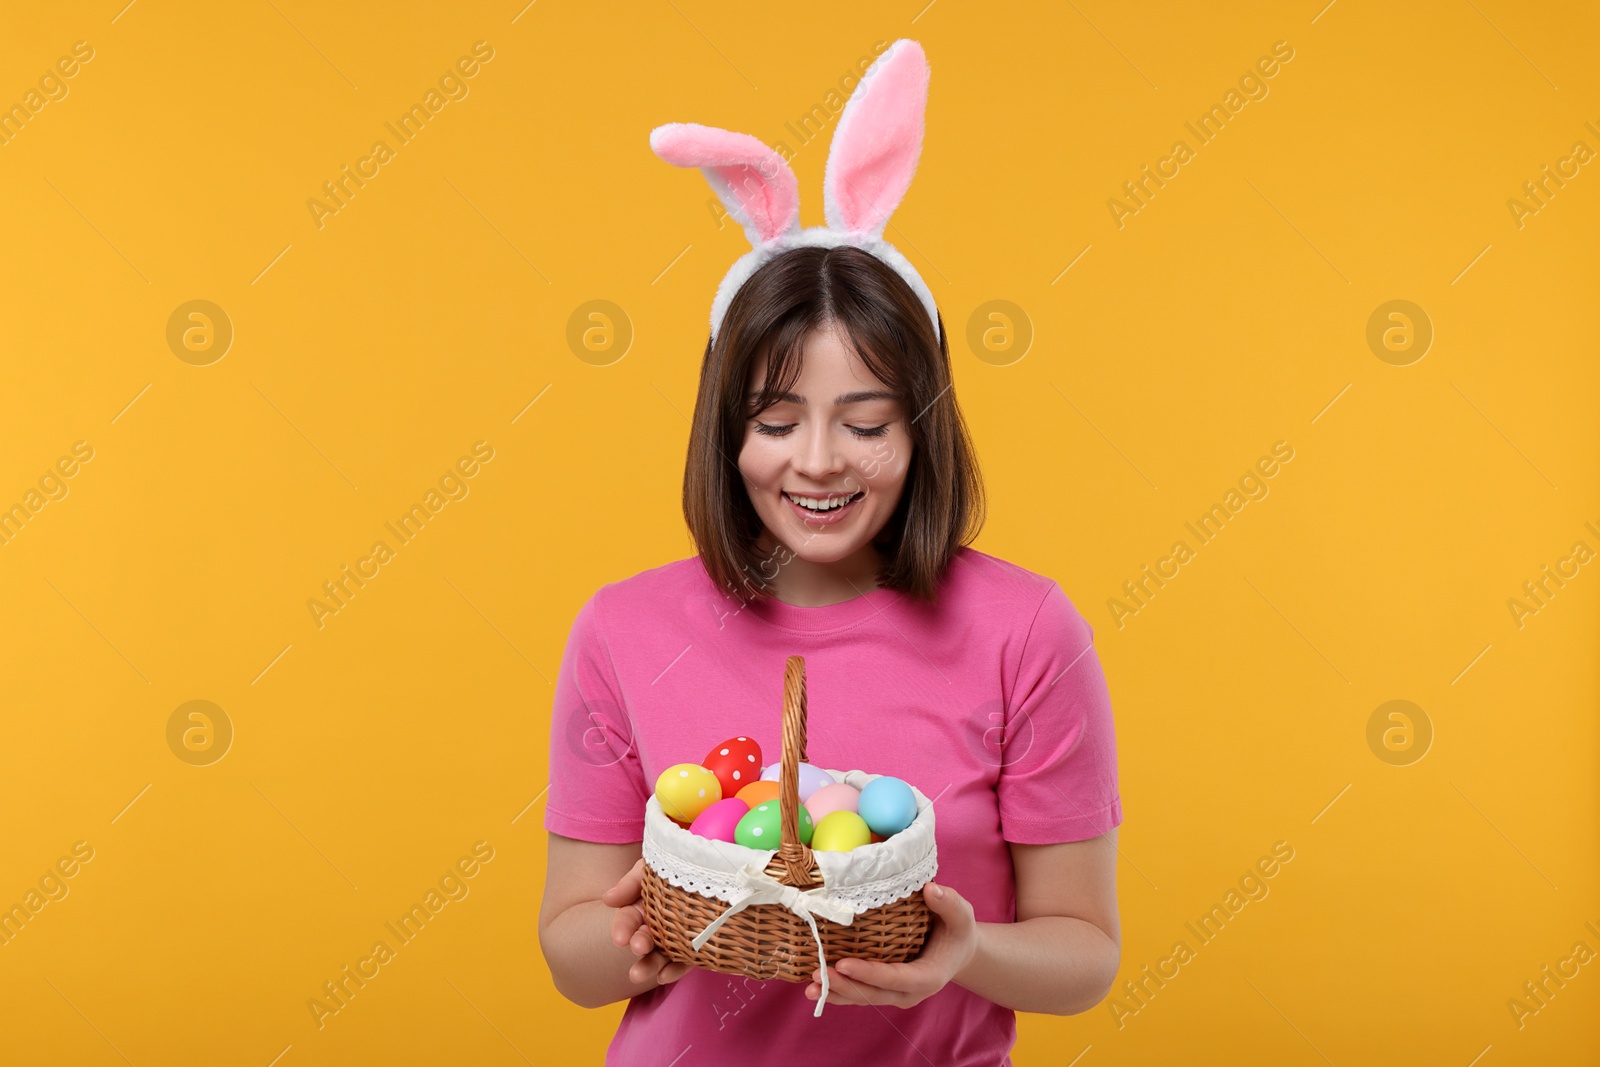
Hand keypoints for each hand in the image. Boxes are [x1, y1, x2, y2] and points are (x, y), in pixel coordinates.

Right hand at [602, 858, 692, 987]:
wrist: (719, 871)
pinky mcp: (698, 948)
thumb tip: (608, 899)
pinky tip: (665, 976)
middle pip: (644, 939)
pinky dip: (675, 970)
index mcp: (644, 906)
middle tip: (639, 947)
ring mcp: (677, 938)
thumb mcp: (653, 867)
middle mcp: (659, 925)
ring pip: (661, 955)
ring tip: (638, 975)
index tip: (620, 939)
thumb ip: (631, 882)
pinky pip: (686, 961)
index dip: (622, 928)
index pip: (628, 919)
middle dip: (639, 944)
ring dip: (649, 964)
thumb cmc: (681, 867)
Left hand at [804, 880, 978, 1007]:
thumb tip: (930, 890)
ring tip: (810, 986)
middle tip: (818, 974)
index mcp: (929, 976)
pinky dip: (838, 992)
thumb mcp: (961, 915)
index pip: (895, 978)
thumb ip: (949, 903)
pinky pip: (859, 994)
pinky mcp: (883, 990)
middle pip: (874, 993)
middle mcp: (910, 992)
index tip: (843, 964)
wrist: (956, 950)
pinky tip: (815, 988)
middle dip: (845, 986)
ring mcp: (895, 994)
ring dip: (836, 992)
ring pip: (863, 997)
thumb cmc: (957, 931)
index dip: (869, 973)